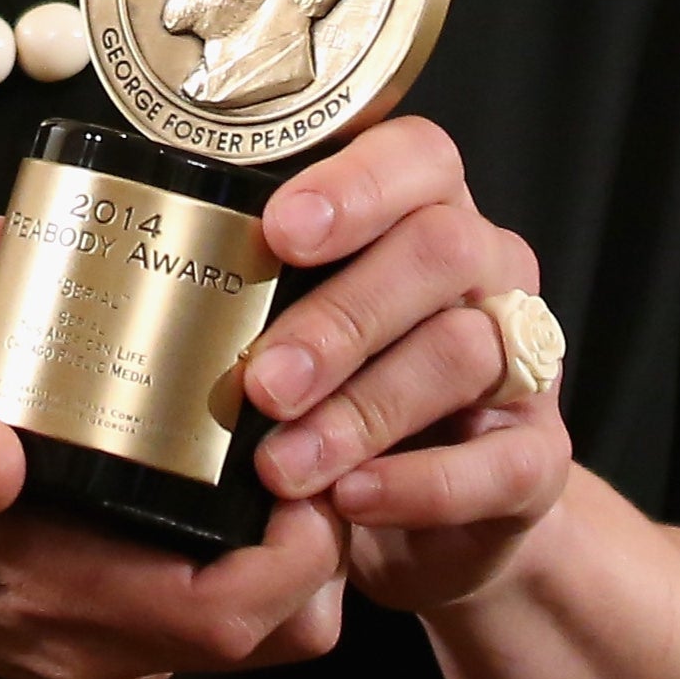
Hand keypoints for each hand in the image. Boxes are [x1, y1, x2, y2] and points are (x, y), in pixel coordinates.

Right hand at [0, 364, 347, 678]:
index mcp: (65, 601)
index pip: (237, 612)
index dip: (302, 549)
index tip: (311, 452)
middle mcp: (106, 640)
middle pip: (278, 622)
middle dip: (324, 536)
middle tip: (317, 427)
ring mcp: (111, 640)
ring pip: (258, 619)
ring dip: (296, 545)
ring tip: (291, 438)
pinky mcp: (107, 620)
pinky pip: (214, 602)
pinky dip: (248, 548)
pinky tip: (232, 460)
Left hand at [234, 116, 570, 614]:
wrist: (422, 521)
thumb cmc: (331, 394)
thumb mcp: (288, 333)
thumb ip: (247, 303)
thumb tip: (140, 305)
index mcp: (424, 212)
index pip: (417, 157)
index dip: (354, 183)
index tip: (279, 229)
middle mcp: (487, 270)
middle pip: (440, 249)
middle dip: (341, 315)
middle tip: (260, 381)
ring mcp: (522, 362)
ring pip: (463, 350)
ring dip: (362, 410)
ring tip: (283, 465)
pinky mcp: (539, 455)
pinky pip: (500, 460)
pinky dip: (419, 484)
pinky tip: (352, 498)